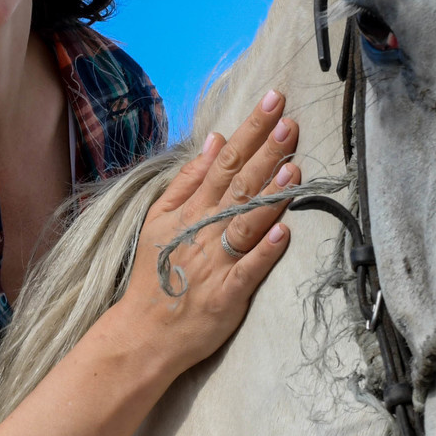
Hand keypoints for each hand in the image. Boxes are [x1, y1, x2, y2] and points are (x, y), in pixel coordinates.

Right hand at [108, 89, 301, 379]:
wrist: (141, 334)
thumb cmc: (155, 276)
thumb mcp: (160, 219)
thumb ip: (188, 180)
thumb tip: (214, 140)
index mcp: (190, 210)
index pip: (224, 161)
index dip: (251, 131)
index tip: (275, 101)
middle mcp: (204, 231)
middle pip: (238, 185)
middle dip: (265, 152)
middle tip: (289, 121)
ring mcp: (215, 263)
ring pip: (244, 223)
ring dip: (269, 196)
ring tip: (294, 168)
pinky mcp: (226, 296)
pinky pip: (248, 271)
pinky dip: (264, 252)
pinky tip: (284, 232)